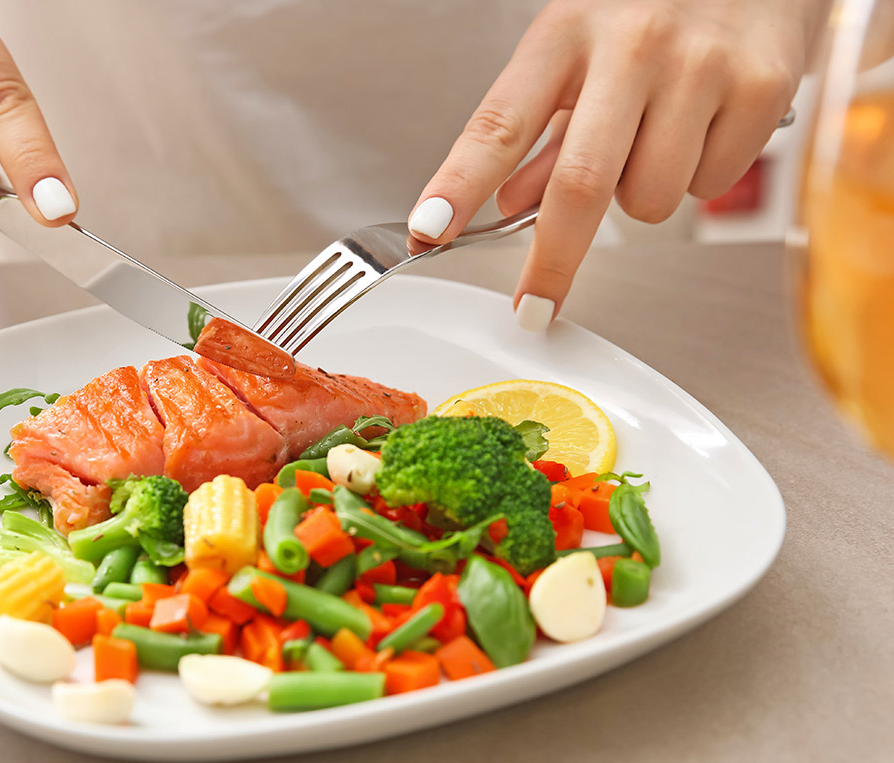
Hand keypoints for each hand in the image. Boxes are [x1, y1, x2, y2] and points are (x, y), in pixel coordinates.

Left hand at [407, 0, 827, 328]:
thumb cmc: (658, 4)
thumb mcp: (581, 52)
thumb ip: (544, 132)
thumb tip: (511, 206)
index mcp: (568, 32)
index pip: (500, 123)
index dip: (459, 183)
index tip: (429, 228)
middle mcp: (633, 43)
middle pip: (580, 183)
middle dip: (552, 260)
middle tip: (535, 303)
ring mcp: (700, 64)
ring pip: (648, 199)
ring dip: (642, 197)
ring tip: (659, 138)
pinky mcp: (762, 87)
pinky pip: (709, 187)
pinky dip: (701, 176)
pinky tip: (707, 125)